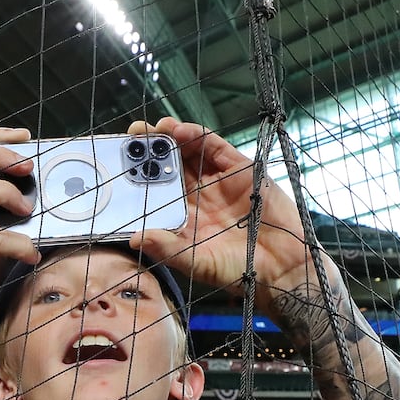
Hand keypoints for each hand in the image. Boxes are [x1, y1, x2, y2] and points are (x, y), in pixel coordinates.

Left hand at [124, 119, 312, 319]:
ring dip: (169, 137)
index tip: (117, 165)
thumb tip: (134, 239)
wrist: (281, 267)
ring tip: (151, 129)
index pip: (155, 190)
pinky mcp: (240, 168)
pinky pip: (214, 146)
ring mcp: (218, 180)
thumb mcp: (196, 263)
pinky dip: (196, 136)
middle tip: (130, 136)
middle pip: (169, 165)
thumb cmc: (238, 270)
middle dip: (149, 149)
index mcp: (183, 216)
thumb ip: (167, 249)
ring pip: (189, 151)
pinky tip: (178, 131)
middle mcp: (198, 195)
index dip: (138, 176)